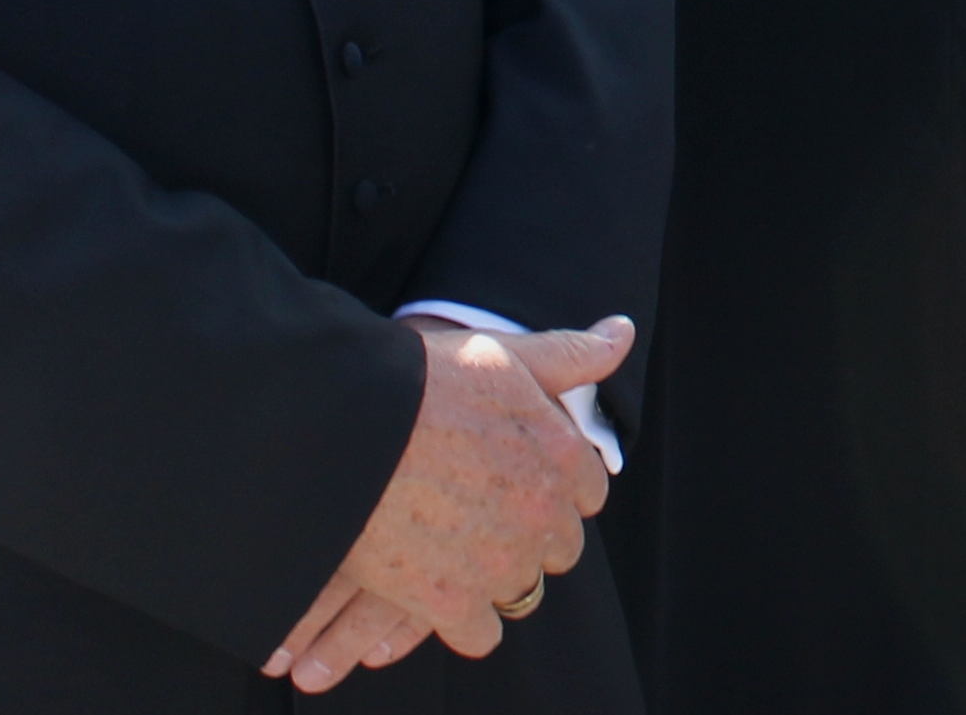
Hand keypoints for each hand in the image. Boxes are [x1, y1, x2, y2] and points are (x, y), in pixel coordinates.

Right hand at [263, 316, 632, 693]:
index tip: (510, 467)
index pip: (587, 490)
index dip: (549, 478)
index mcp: (561, 454)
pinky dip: (462, 614)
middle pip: (558, 545)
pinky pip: (482, 633)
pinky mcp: (450, 603)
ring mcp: (497, 564)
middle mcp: (541, 515)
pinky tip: (434, 578)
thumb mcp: (498, 353)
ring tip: (449, 534)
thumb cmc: (419, 378)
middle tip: (476, 500)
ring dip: (494, 569)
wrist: (342, 420)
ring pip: (521, 588)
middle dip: (527, 527)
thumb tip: (622, 333)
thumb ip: (569, 353)